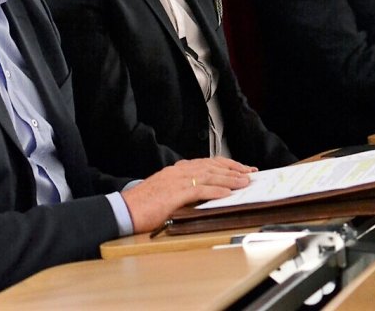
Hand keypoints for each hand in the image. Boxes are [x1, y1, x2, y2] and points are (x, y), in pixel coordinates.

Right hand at [121, 157, 255, 233]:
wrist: (124, 210)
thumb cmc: (142, 205)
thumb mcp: (165, 193)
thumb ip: (182, 191)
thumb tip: (203, 196)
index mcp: (175, 170)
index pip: (206, 163)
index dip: (225, 165)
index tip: (240, 168)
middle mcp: (177, 171)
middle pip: (211, 166)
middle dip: (233, 169)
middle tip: (250, 173)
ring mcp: (176, 181)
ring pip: (209, 176)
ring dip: (229, 179)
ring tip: (244, 182)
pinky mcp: (174, 193)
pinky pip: (199, 190)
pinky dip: (215, 191)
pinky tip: (227, 194)